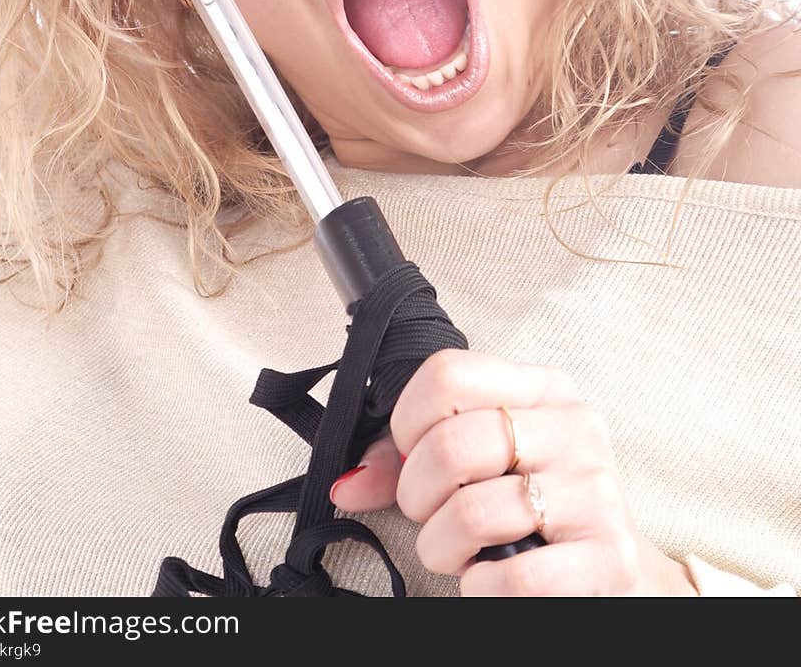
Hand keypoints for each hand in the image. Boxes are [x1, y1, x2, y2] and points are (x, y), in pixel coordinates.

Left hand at [329, 349, 698, 595]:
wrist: (615, 567)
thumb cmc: (529, 504)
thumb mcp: (479, 461)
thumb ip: (406, 459)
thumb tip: (345, 484)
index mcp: (543, 389)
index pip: (448, 373)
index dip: (407, 421)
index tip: (410, 456)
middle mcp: (575, 428)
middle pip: (453, 443)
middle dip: (416, 493)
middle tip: (426, 515)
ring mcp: (596, 491)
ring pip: (474, 511)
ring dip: (442, 546)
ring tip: (456, 551)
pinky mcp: (608, 556)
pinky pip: (512, 574)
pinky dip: (479, 587)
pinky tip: (485, 579)